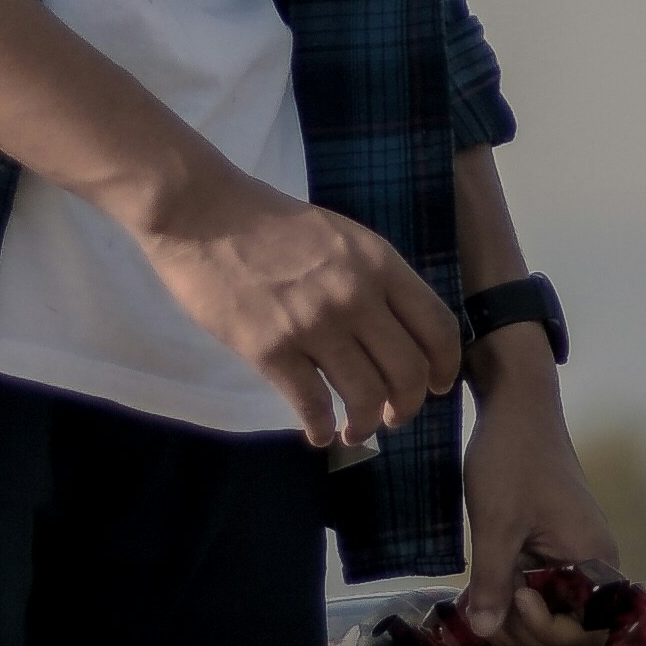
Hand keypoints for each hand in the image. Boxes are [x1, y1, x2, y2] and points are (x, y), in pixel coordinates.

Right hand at [131, 173, 468, 456]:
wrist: (200, 212)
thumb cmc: (268, 221)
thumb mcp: (340, 236)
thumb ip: (373, 277)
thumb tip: (397, 330)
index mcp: (378, 263)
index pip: (438, 327)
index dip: (445, 367)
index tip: (437, 386)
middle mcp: (356, 296)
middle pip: (408, 372)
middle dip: (407, 406)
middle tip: (393, 417)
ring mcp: (313, 324)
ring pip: (365, 396)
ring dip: (365, 424)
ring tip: (355, 431)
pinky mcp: (270, 349)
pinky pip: (311, 404)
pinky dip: (321, 428)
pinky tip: (319, 433)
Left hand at [456, 347, 613, 640]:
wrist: (517, 405)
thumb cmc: (512, 459)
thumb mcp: (496, 522)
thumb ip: (492, 582)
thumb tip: (484, 631)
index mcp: (594, 560)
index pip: (589, 632)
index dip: (549, 631)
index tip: (516, 596)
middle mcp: (593, 566)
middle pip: (571, 633)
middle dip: (527, 632)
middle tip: (488, 602)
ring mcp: (573, 560)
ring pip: (552, 616)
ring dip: (516, 620)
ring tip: (482, 595)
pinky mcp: (554, 552)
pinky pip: (543, 593)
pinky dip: (513, 599)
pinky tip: (485, 589)